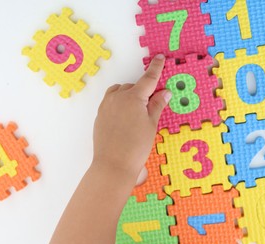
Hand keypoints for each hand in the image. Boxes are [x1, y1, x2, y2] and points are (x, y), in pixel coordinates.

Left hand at [92, 55, 170, 180]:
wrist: (113, 164)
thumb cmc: (136, 146)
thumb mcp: (151, 124)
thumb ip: (157, 105)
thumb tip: (164, 92)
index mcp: (133, 97)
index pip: (148, 79)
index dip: (156, 68)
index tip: (160, 58)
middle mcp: (117, 97)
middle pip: (133, 87)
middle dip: (143, 92)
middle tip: (150, 108)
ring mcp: (106, 105)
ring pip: (120, 92)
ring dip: (129, 95)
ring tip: (136, 113)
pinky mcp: (100, 115)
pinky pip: (111, 101)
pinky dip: (119, 103)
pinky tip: (125, 119)